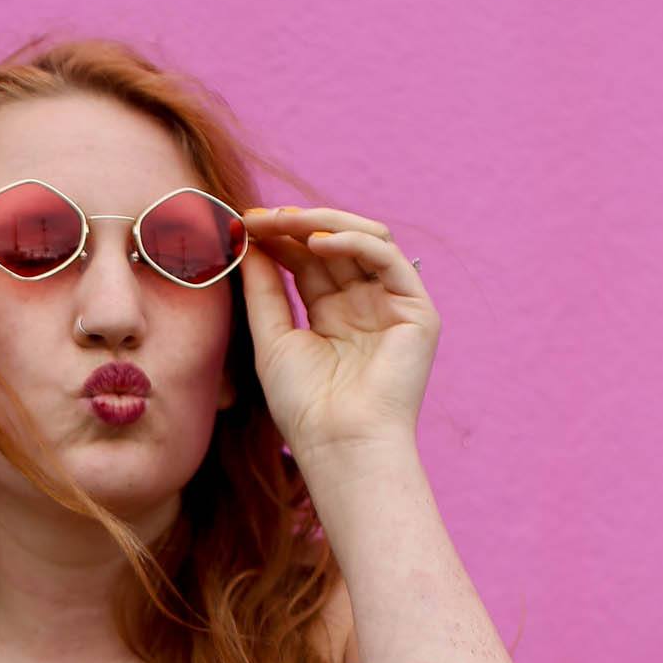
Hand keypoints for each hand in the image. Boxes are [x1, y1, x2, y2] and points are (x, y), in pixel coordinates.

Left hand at [237, 204, 438, 465]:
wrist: (340, 444)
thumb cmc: (305, 406)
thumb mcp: (273, 338)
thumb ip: (264, 289)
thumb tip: (248, 241)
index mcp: (334, 315)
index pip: (308, 260)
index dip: (280, 238)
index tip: (244, 224)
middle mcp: (366, 305)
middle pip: (334, 245)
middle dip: (297, 226)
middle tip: (260, 218)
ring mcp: (393, 306)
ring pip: (366, 240)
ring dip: (323, 224)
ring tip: (286, 222)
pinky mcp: (418, 312)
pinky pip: (388, 259)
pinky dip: (354, 242)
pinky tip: (318, 243)